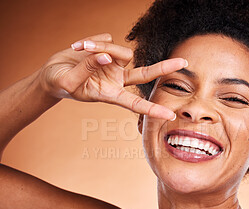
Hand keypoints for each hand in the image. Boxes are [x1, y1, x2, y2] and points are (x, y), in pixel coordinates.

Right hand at [39, 33, 186, 119]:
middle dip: (164, 67)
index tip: (169, 115)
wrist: (53, 73)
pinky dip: (92, 41)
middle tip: (184, 62)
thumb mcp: (69, 81)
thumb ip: (87, 68)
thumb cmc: (61, 83)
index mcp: (111, 94)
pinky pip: (106, 40)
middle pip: (145, 73)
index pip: (135, 104)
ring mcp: (114, 64)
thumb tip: (106, 56)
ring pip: (120, 51)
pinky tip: (80, 47)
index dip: (152, 109)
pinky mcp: (108, 49)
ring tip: (79, 48)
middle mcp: (117, 80)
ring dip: (101, 47)